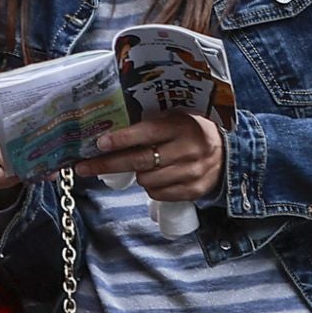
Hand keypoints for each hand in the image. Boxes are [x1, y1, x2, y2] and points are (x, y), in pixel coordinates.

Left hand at [77, 113, 223, 200]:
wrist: (228, 154)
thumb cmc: (191, 131)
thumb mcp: (177, 118)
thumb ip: (151, 123)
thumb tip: (109, 131)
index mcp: (181, 126)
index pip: (146, 134)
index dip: (121, 140)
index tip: (99, 143)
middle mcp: (187, 149)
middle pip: (139, 161)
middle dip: (107, 165)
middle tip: (83, 167)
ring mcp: (192, 172)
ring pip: (146, 180)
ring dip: (137, 175)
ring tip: (141, 166)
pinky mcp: (193, 190)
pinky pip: (158, 194)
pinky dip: (151, 187)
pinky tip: (156, 177)